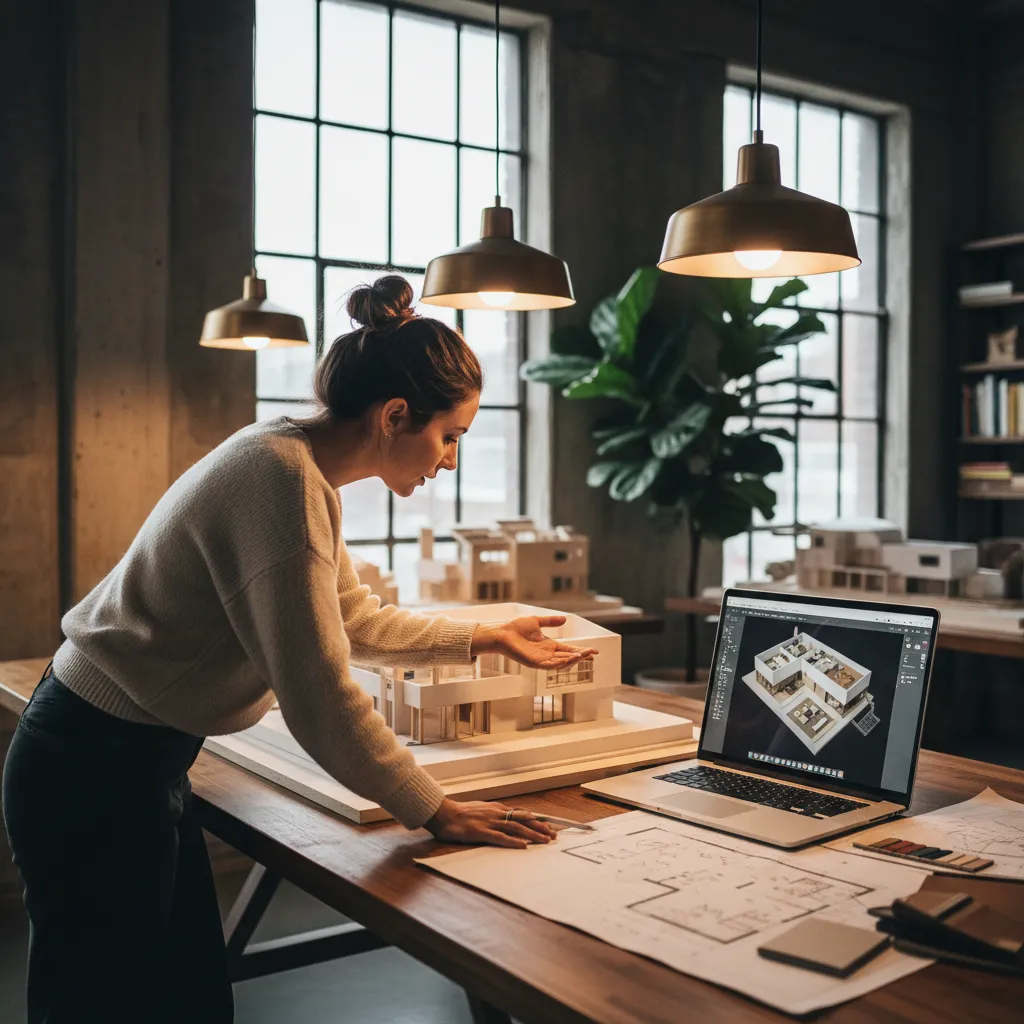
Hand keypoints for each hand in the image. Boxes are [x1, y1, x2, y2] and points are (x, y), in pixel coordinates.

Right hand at [425, 798, 557, 847]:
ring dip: (533, 835)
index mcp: (497, 808)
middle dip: (540, 827)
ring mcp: (490, 822)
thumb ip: (493, 813)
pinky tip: (524, 846)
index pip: (521, 814)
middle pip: (523, 820)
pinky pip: (501, 838)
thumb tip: (504, 817)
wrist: (444, 813)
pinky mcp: (482, 832)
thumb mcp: (480, 809)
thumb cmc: (460, 813)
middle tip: (554, 835)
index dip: (536, 820)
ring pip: (517, 828)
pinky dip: (514, 842)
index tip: (549, 826)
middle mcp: (497, 813)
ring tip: (546, 841)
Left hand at [471, 616, 598, 669]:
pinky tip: (570, 659)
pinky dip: (561, 663)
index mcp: (549, 646)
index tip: (594, 651)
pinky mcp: (534, 663)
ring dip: (573, 660)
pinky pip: (550, 666)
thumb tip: (565, 618)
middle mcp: (547, 655)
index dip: (581, 651)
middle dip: (581, 656)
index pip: (569, 650)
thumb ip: (550, 621)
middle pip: (568, 658)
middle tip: (593, 654)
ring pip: (562, 663)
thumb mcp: (537, 622)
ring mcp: (541, 660)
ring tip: (584, 655)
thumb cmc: (516, 628)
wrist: (502, 633)